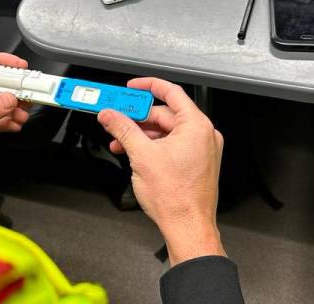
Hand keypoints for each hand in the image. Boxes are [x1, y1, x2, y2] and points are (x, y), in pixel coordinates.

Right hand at [97, 78, 225, 265]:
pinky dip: (153, 146)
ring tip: (120, 142)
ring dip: (142, 134)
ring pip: (166, 132)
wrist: (187, 226)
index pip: (171, 93)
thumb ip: (123, 129)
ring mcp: (201, 150)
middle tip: (116, 119)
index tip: (132, 87)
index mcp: (196, 126)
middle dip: (138, 118)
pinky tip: (135, 153)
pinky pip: (172, 145)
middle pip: (165, 114)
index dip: (148, 86)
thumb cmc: (176, 198)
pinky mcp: (196, 163)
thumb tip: (110, 115)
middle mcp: (203, 135)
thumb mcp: (141, 155)